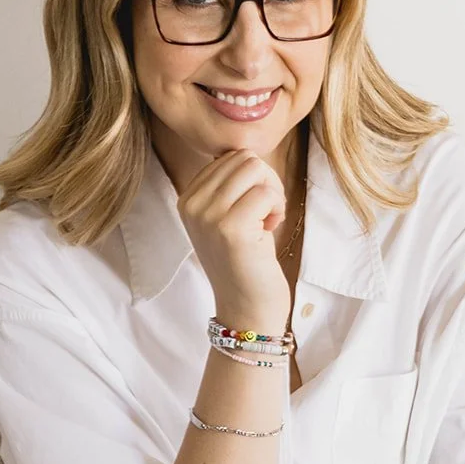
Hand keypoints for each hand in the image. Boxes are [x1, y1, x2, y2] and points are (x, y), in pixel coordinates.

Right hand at [177, 148, 290, 328]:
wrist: (246, 310)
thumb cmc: (246, 262)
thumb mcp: (226, 218)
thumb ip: (229, 186)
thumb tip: (246, 153)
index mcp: (187, 199)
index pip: (229, 157)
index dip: (253, 180)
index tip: (252, 211)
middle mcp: (192, 204)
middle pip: (244, 158)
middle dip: (266, 181)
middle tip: (266, 214)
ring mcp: (208, 216)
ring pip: (256, 169)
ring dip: (273, 193)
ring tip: (267, 221)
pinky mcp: (231, 228)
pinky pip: (266, 192)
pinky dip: (277, 208)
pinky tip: (270, 230)